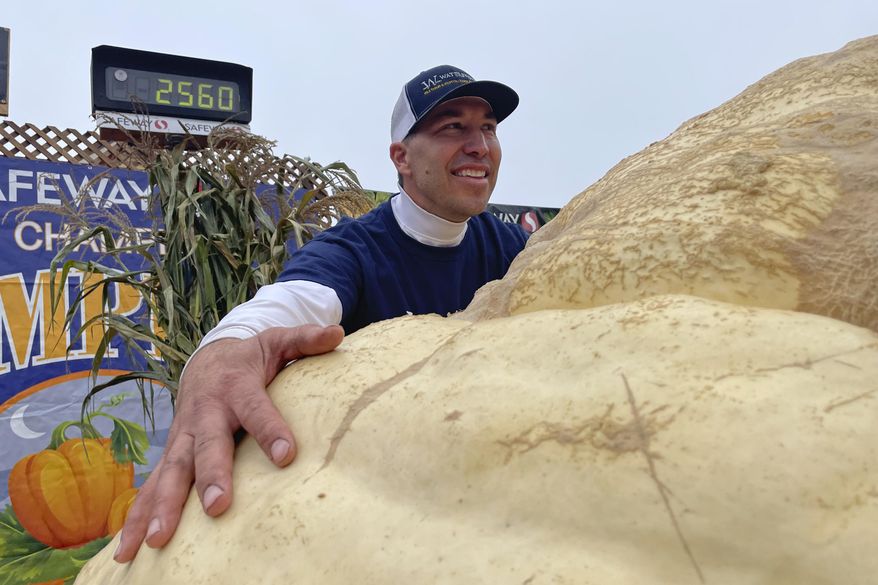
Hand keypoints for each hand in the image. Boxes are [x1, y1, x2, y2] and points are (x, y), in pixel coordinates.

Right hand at [113, 324, 343, 561]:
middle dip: (211, 476)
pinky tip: (128, 550)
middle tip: (217, 506)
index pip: (256, 409)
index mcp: (236, 387)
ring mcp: (183, 436)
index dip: (271, 430)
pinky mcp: (172, 455)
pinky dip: (137, 516)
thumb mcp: (277, 342)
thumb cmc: (250, 358)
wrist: (207, 360)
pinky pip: (152, 486)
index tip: (287, 455)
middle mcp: (205, 414)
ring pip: (172, 472)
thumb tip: (337, 332)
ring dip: (163, 505)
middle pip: (207, 447)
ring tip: (159, 540)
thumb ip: (305, 340)